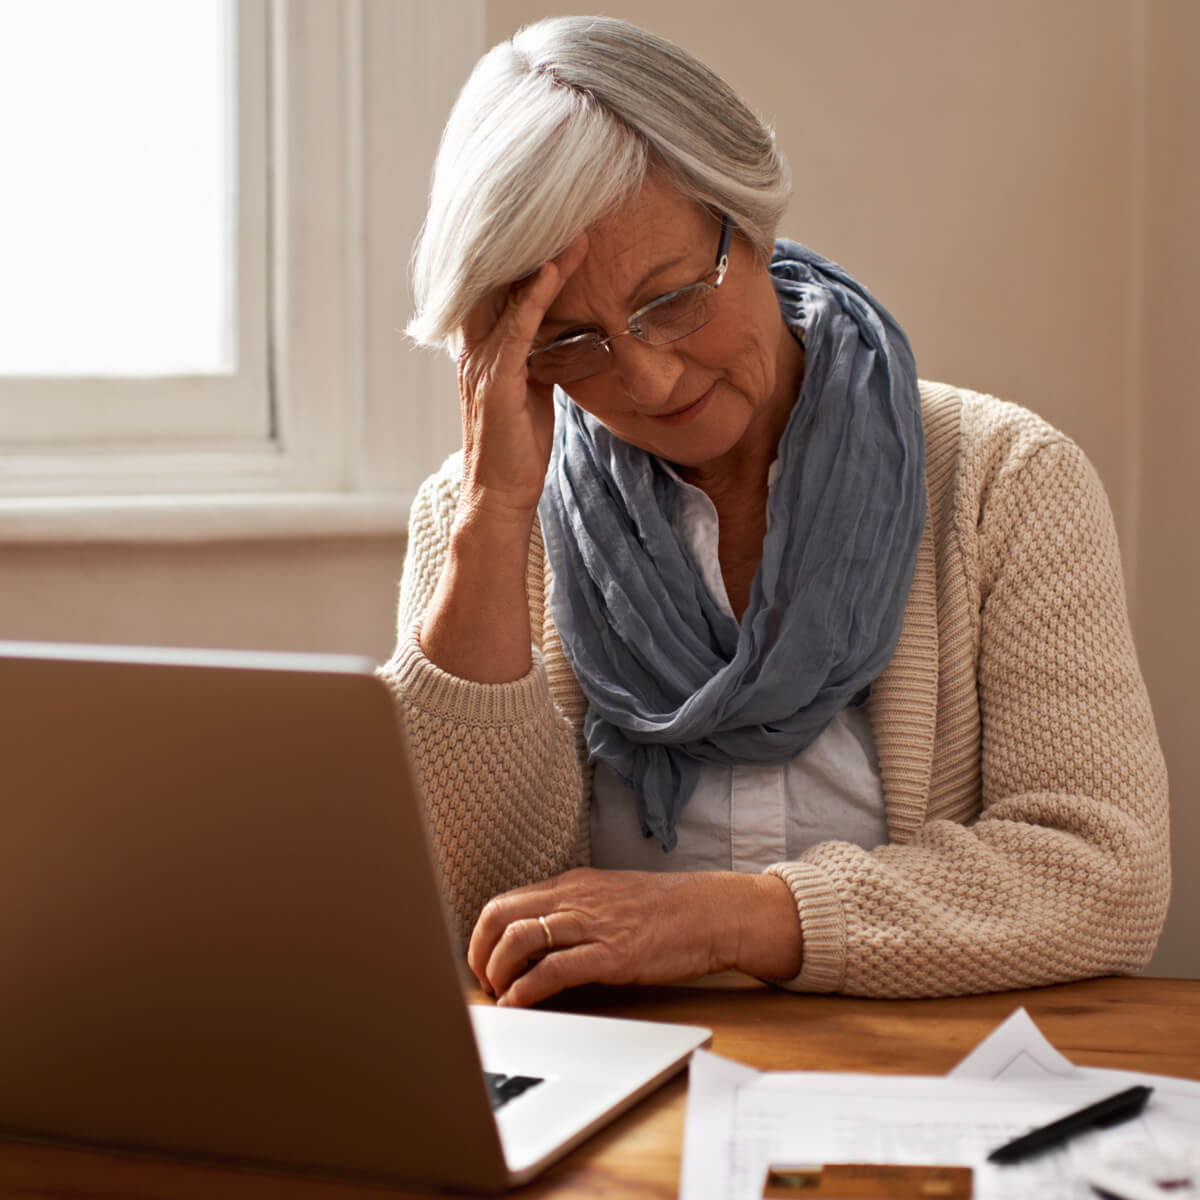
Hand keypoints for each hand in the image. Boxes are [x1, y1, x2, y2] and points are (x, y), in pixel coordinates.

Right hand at [455, 234, 589, 527]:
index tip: (556, 230)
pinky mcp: (497, 383)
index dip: (523, 261)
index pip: (499, 293)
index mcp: (482, 353)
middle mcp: (475, 352)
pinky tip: (553, 272)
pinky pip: (516, 330)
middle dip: (530, 251)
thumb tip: (563, 338)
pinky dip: (534, 298)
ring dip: (542, 264)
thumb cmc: (519, 449)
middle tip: (565, 215)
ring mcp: (482, 366)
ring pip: (508, 300)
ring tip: (574, 233)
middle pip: (498, 286)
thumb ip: (539, 361)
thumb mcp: (533, 394)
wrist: (501, 495)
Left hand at [467, 868, 803, 1006]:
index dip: (483, 935)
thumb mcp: (611, 899)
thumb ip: (576, 912)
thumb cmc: (667, 910)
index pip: (507, 902)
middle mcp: (575, 898)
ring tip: (500, 994)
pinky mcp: (611, 954)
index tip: (482, 961)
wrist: (713, 912)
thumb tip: (543, 940)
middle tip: (483, 981)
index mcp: (573, 884)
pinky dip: (526, 989)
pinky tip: (518, 1003)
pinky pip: (553, 970)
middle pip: (501, 915)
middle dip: (479, 952)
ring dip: (497, 971)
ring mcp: (593, 924)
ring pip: (519, 938)